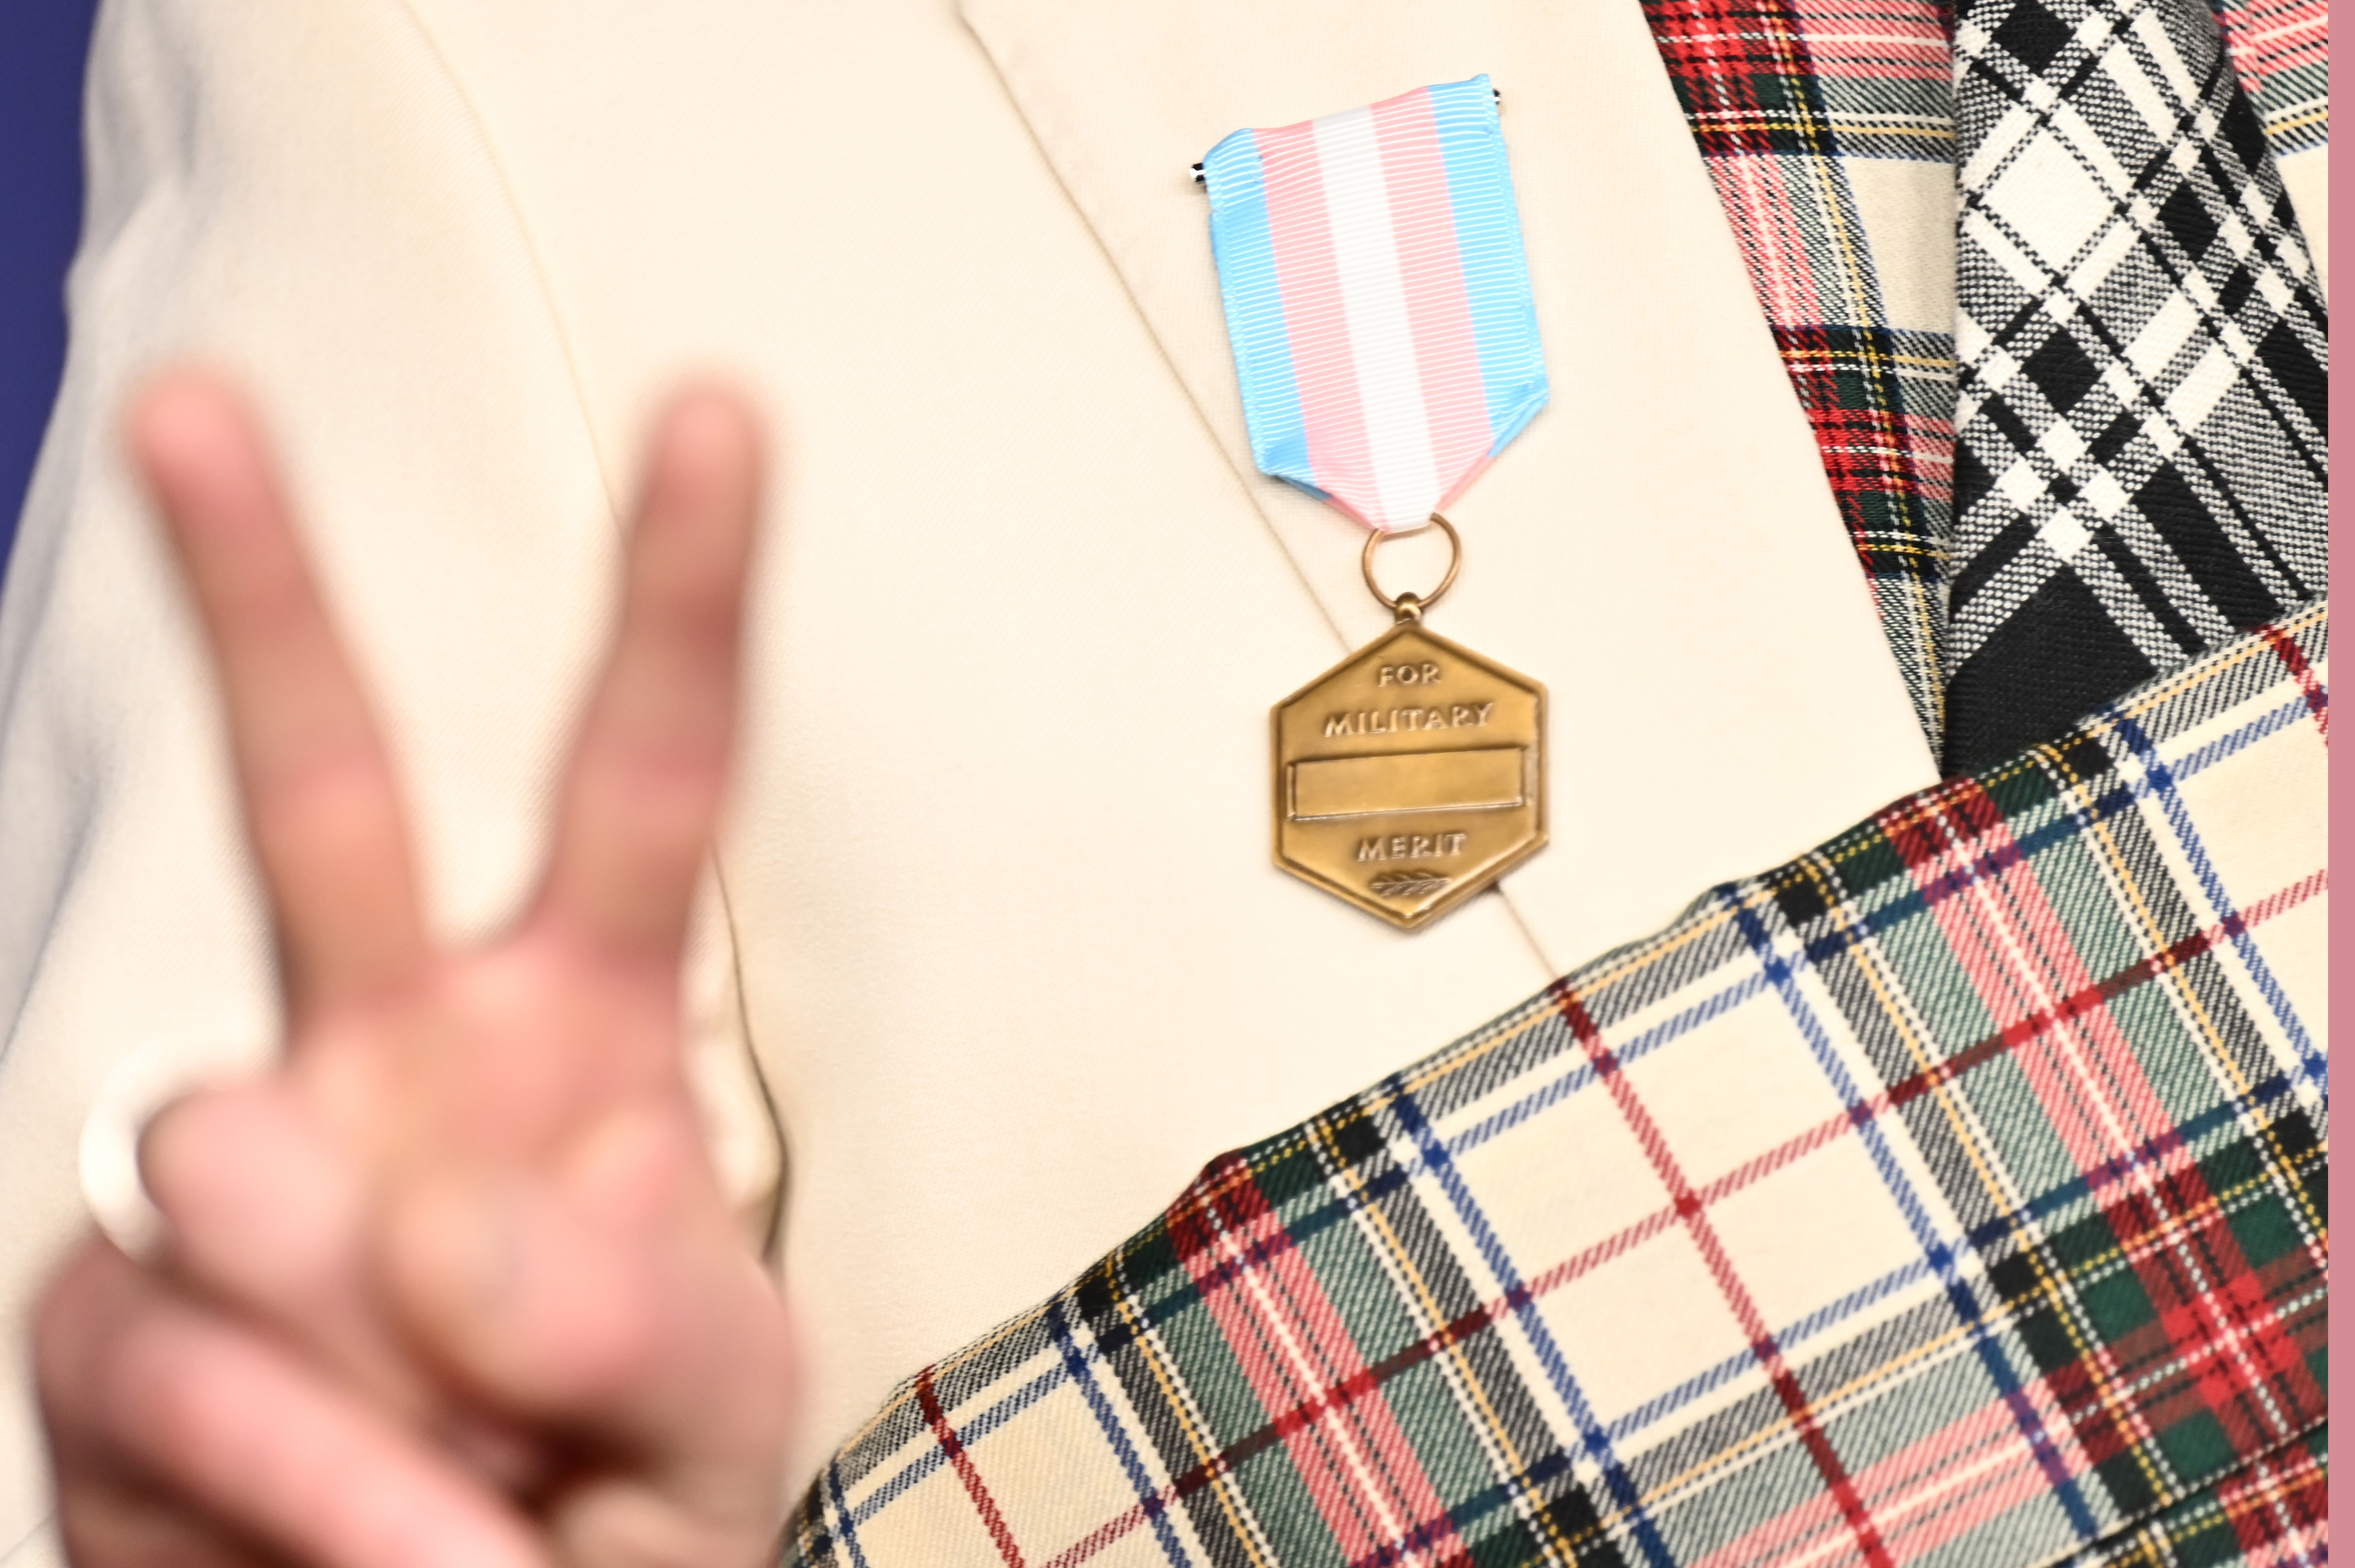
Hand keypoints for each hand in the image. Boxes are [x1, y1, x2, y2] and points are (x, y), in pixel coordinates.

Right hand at [33, 374, 794, 1567]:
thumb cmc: (627, 1501)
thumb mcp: (708, 1413)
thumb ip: (629, 1317)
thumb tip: (419, 1223)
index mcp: (579, 1029)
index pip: (646, 783)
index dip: (683, 598)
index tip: (719, 407)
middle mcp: (388, 1052)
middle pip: (321, 790)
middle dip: (258, 597)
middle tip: (189, 401)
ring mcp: (233, 1175)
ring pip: (230, 1152)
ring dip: (377, 1369)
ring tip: (481, 1501)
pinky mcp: (113, 1317)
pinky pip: (171, 1355)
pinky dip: (309, 1481)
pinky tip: (376, 1538)